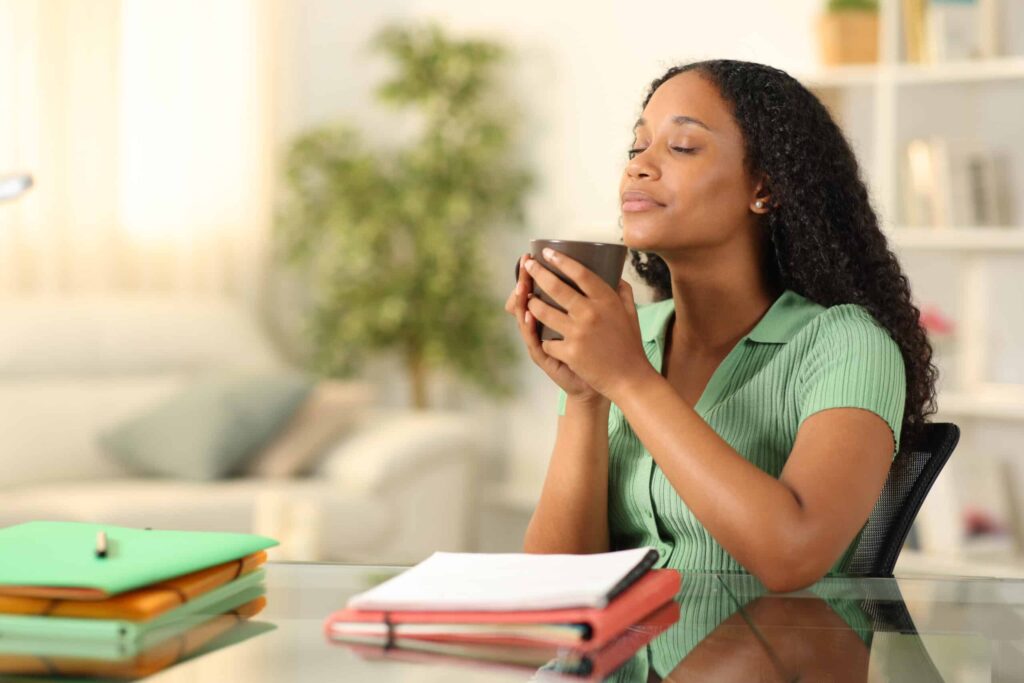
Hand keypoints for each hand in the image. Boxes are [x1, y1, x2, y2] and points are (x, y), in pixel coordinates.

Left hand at [521, 248, 653, 401]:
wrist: (630, 380)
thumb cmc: (630, 346)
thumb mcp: (630, 314)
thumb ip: (622, 293)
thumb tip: (616, 275)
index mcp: (606, 300)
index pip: (580, 272)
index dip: (561, 260)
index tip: (547, 253)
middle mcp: (590, 313)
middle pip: (556, 287)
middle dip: (536, 273)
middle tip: (527, 265)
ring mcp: (578, 333)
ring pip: (543, 312)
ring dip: (532, 305)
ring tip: (528, 300)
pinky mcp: (570, 352)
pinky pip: (546, 341)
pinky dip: (545, 340)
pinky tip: (544, 338)